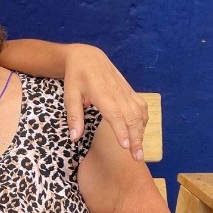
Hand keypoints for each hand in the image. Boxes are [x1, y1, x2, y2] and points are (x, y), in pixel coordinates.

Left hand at [63, 44, 147, 160]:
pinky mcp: (129, 89)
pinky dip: (143, 119)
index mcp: (101, 93)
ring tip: (139, 149)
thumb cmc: (76, 77)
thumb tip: (74, 138)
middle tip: (137, 157)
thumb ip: (74, 116)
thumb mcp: (70, 95)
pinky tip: (141, 131)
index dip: (121, 130)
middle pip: (131, 116)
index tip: (125, 146)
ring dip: (141, 131)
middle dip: (136, 137)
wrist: (87, 56)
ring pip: (139, 112)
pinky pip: (140, 105)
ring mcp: (125, 90)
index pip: (115, 114)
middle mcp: (117, 92)